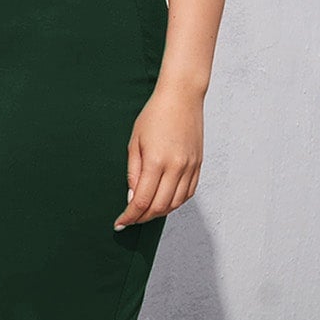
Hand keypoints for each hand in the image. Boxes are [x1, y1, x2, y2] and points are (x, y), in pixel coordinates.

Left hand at [113, 83, 203, 228]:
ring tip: (146, 212)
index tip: (121, 223)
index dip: (130, 216)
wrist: (181, 97)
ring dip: (159, 212)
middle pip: (159, 207)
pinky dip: (175, 203)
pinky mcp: (198, 165)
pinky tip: (164, 201)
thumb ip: (133, 172)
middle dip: (142, 218)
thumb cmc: (155, 114)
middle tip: (131, 220)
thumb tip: (132, 198)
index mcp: (156, 161)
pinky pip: (188, 193)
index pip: (142, 200)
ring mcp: (190, 167)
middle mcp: (176, 167)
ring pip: (175, 204)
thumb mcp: (134, 142)